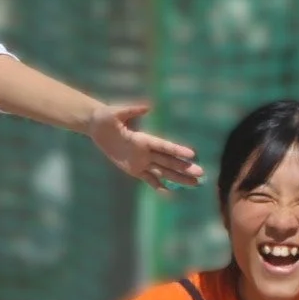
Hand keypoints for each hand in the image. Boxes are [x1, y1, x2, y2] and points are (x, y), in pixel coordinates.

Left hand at [86, 101, 203, 191]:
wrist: (97, 127)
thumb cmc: (106, 117)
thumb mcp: (116, 112)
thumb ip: (131, 110)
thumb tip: (147, 107)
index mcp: (144, 138)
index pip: (165, 146)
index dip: (178, 151)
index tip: (192, 155)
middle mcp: (147, 151)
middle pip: (169, 161)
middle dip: (185, 168)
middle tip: (201, 174)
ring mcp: (142, 161)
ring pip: (164, 172)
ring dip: (179, 178)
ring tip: (194, 184)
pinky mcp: (134, 169)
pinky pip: (149, 179)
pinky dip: (159, 186)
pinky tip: (170, 193)